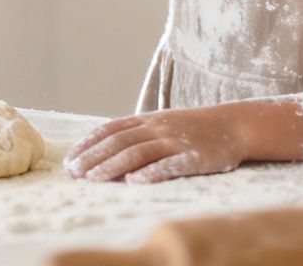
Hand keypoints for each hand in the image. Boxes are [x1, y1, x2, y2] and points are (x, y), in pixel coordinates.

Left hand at [64, 106, 246, 184]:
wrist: (233, 125)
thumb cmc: (192, 128)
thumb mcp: (161, 124)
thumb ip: (136, 134)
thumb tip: (105, 149)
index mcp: (147, 120)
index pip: (111, 130)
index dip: (89, 144)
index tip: (70, 159)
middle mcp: (157, 128)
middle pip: (119, 142)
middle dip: (93, 157)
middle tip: (74, 172)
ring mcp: (175, 141)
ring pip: (138, 152)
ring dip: (112, 166)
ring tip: (93, 179)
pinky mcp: (193, 157)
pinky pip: (169, 165)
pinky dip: (151, 173)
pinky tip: (134, 181)